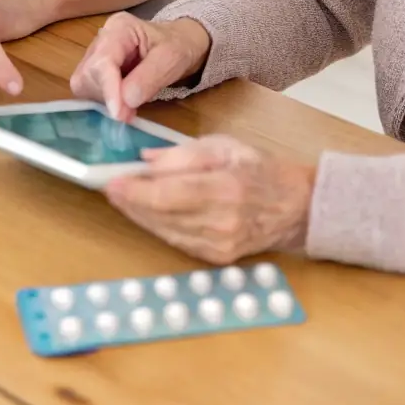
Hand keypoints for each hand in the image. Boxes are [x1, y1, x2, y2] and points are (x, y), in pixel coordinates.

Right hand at [69, 12, 210, 120]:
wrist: (181, 45)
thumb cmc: (178, 47)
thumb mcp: (172, 58)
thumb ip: (150, 77)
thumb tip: (126, 100)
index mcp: (119, 28)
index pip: (103, 61)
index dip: (108, 88)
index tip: (119, 114)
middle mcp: (101, 40)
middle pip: (88, 74)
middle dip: (107, 97)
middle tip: (129, 114)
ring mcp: (96, 55)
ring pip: (83, 85)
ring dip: (104, 101)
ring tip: (129, 108)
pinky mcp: (96, 72)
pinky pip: (88, 92)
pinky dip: (103, 103)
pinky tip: (122, 106)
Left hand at [105, 135, 316, 263]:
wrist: (294, 207)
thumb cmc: (259, 169)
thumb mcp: (225, 146)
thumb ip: (185, 154)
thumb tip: (147, 161)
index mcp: (225, 188)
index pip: (169, 194)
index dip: (136, 191)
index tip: (112, 182)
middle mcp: (221, 222)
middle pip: (162, 216)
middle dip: (131, 202)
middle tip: (109, 187)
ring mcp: (218, 246)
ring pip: (165, 232)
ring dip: (139, 216)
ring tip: (122, 198)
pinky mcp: (215, 258)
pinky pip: (176, 242)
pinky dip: (157, 227)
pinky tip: (145, 213)